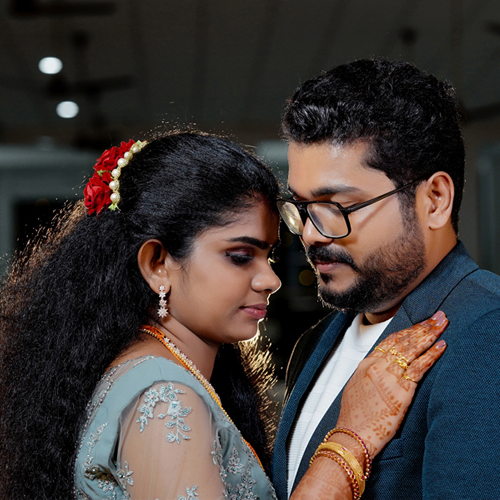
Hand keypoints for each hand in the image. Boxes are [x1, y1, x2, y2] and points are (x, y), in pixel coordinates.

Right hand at [335, 311, 447, 457]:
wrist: (352, 434)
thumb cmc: (354, 417)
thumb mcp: (357, 388)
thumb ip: (370, 375)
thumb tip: (380, 370)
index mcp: (366, 364)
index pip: (389, 340)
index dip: (407, 330)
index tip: (418, 323)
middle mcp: (377, 366)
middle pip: (403, 340)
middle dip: (422, 326)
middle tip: (436, 316)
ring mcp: (389, 376)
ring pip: (412, 348)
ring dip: (430, 334)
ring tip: (442, 324)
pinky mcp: (401, 390)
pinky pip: (420, 367)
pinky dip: (432, 355)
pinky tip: (441, 346)